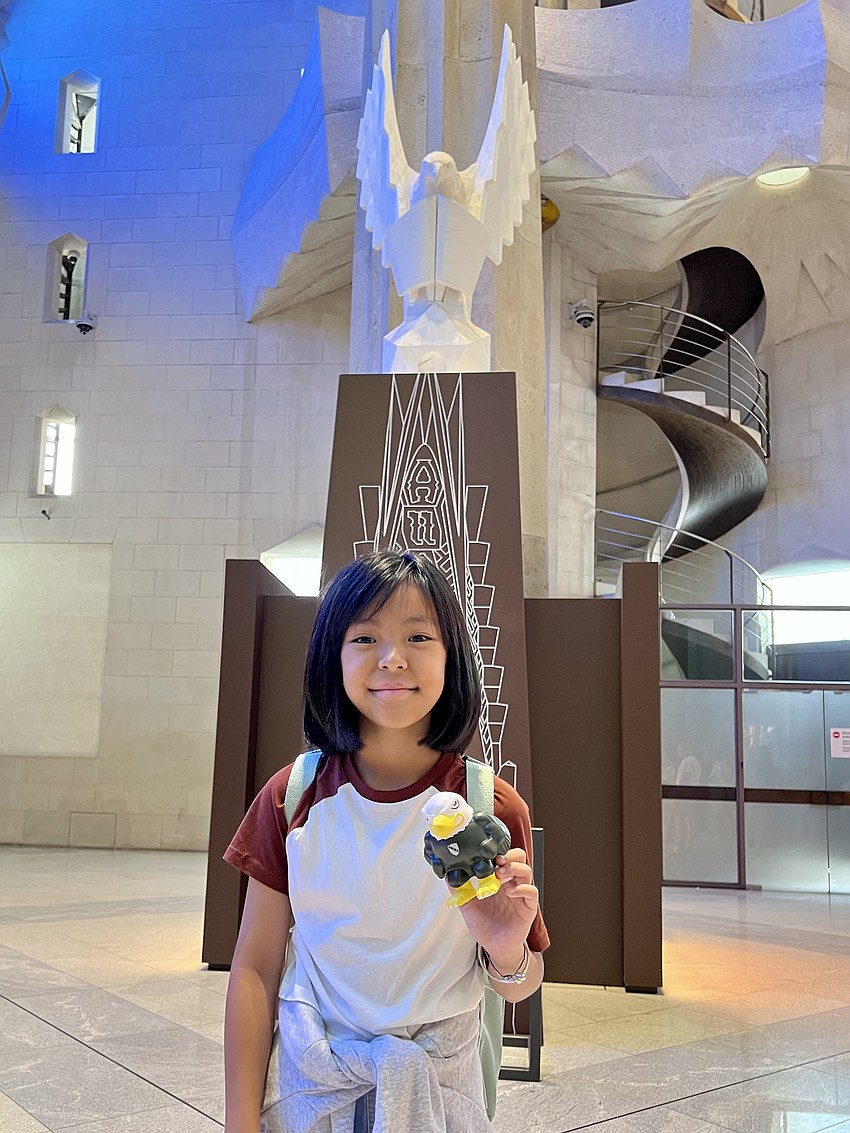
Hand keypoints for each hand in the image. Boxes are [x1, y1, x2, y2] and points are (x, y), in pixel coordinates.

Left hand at [454, 849, 537, 969]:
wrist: (494, 947)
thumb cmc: (484, 924)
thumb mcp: (467, 903)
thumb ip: (458, 888)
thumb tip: (446, 872)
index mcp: (499, 878)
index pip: (504, 855)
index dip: (498, 850)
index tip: (486, 851)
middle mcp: (511, 882)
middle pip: (519, 858)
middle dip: (508, 856)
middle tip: (496, 860)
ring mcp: (521, 894)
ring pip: (526, 871)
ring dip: (514, 868)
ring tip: (500, 874)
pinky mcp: (528, 907)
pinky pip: (531, 891)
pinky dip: (522, 888)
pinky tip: (510, 892)